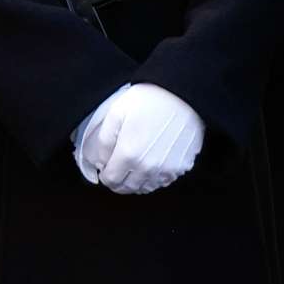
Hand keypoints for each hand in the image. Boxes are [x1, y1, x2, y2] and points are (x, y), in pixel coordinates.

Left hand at [77, 83, 203, 194]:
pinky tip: (151, 165)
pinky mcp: (182, 167)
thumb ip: (104, 141)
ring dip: (136, 182)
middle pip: (128, 188)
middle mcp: (148, 168)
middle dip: (119, 182)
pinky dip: (155, 178)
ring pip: (147, 188)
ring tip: (133, 169)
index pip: (111, 180)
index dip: (105, 176)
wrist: (182, 96)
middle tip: (117, 170)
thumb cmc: (147, 101)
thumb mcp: (115, 114)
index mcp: (129, 155)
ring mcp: (167, 170)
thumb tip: (101, 162)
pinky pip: (164, 181)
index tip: (105, 168)